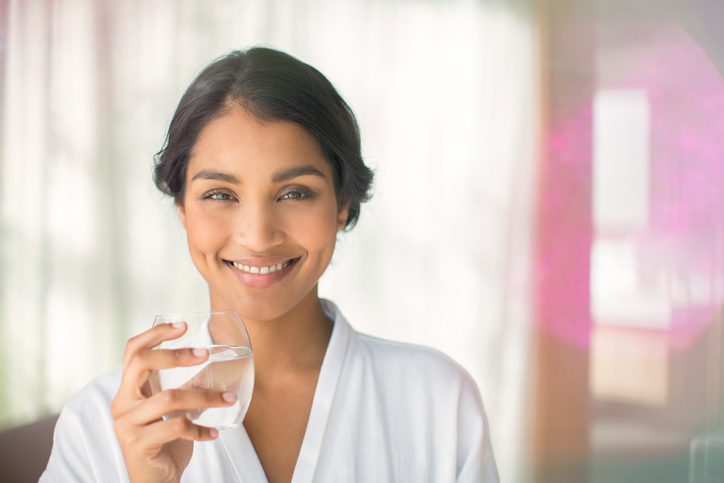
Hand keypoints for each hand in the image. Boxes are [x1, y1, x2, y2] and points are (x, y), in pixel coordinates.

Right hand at [111, 323, 237, 482]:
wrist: (155, 482)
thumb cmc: (164, 442)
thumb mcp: (172, 411)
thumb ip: (182, 387)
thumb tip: (211, 363)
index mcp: (129, 390)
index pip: (133, 351)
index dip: (155, 334)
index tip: (183, 325)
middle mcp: (122, 403)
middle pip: (141, 364)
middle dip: (176, 355)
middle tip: (204, 354)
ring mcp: (127, 424)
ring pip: (169, 398)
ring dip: (204, 397)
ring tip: (227, 399)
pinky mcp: (138, 444)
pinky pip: (176, 427)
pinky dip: (200, 429)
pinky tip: (213, 434)